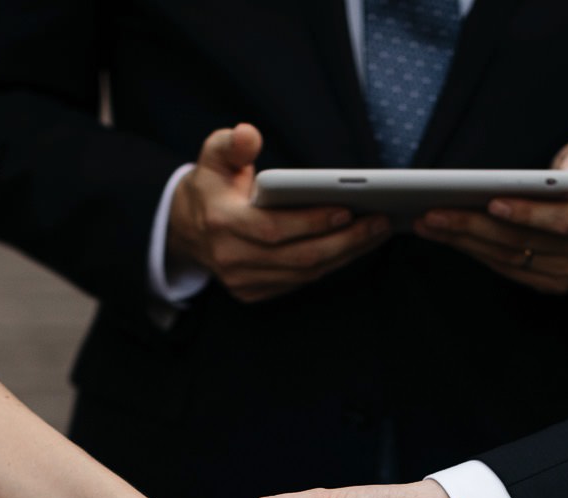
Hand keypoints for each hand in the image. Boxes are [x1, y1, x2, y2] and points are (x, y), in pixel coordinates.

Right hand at [168, 122, 391, 302]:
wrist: (188, 228)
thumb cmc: (212, 185)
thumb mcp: (214, 155)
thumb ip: (233, 143)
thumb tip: (249, 134)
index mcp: (221, 223)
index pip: (273, 229)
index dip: (311, 223)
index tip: (346, 209)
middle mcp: (231, 259)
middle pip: (298, 257)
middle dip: (344, 241)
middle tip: (379, 222)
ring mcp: (242, 281)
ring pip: (304, 273)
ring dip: (345, 254)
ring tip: (376, 232)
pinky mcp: (254, 293)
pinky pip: (300, 281)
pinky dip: (331, 264)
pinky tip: (355, 246)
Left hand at [412, 135, 567, 294]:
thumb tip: (565, 169)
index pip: (562, 220)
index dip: (527, 214)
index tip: (491, 202)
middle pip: (523, 243)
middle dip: (475, 227)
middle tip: (434, 213)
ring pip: (509, 259)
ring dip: (465, 242)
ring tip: (430, 223)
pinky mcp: (551, 283)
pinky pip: (508, 270)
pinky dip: (476, 254)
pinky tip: (450, 238)